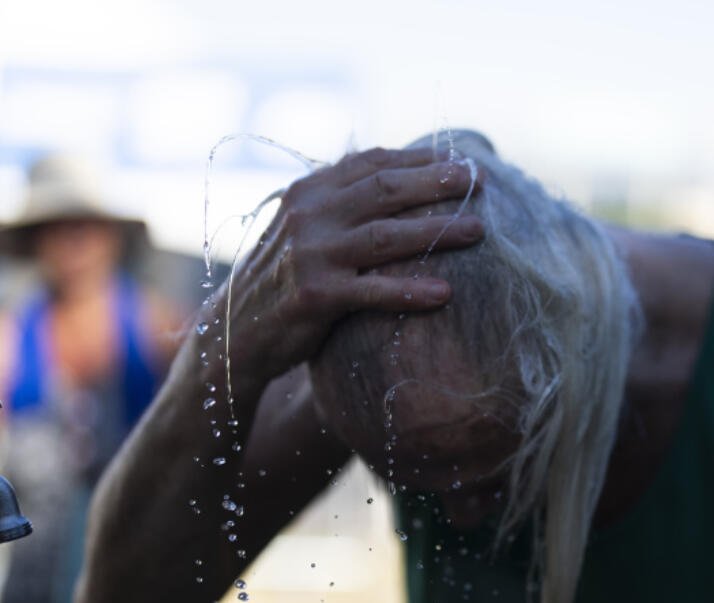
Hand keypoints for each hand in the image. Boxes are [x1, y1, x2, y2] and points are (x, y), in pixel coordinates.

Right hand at [213, 147, 483, 386]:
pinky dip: (410, 290)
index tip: (463, 160)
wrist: (236, 331)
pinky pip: (373, 291)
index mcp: (310, 191)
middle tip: (478, 181)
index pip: (373, 163)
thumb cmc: (285, 278)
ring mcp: (310, 255)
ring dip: (436, 231)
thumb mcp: (306, 229)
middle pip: (385, 190)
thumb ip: (343, 203)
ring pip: (385, 236)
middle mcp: (309, 215)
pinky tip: (445, 293)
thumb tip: (403, 178)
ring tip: (478, 231)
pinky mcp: (315, 296)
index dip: (421, 159)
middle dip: (437, 183)